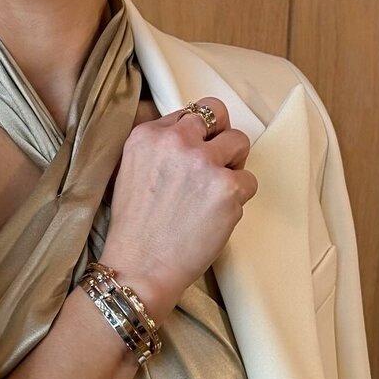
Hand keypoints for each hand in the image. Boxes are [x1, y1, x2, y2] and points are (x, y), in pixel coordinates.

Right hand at [100, 97, 256, 316]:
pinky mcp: (227, 187)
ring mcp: (203, 162)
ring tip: (217, 190)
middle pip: (217, 112)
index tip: (193, 155)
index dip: (196, 135)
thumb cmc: (134, 227)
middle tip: (215, 162)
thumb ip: (157, 147)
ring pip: (240, 141)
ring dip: (234, 164)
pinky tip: (218, 214)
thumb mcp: (128, 170)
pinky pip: (249, 180)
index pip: (188, 113)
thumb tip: (189, 137)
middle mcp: (175, 140)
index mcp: (147, 134)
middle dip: (220, 136)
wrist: (140, 266)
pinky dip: (239, 198)